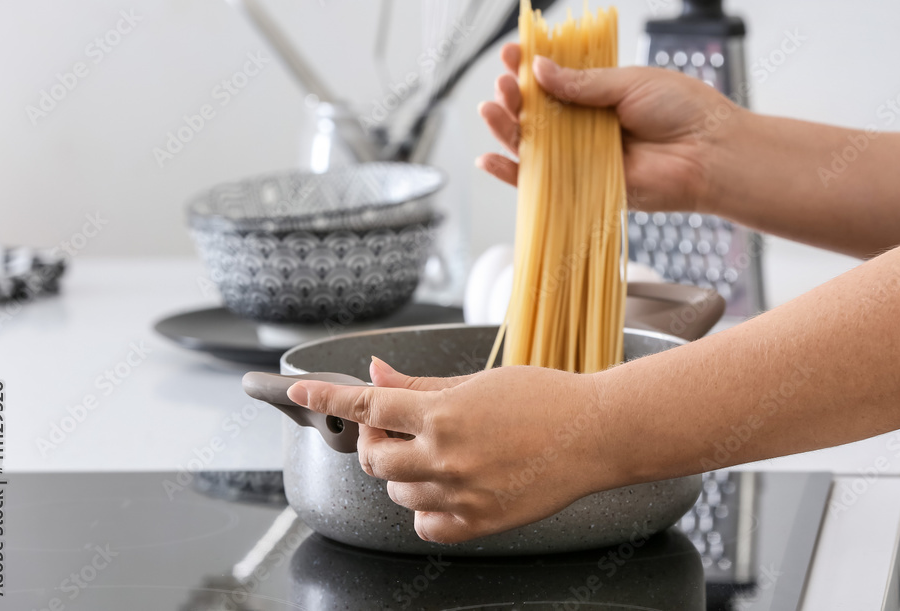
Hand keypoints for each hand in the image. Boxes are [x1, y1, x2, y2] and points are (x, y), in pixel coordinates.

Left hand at [287, 357, 615, 543]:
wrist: (596, 434)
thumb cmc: (546, 399)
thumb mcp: (476, 382)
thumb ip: (418, 384)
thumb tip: (376, 374)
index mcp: (444, 415)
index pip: (368, 406)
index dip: (328, 396)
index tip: (303, 392)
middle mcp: (447, 458)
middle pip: (374, 459)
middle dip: (375, 440)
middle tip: (394, 427)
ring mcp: (462, 495)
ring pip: (398, 493)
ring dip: (402, 472)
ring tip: (435, 452)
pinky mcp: (480, 523)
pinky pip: (427, 526)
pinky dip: (425, 507)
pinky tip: (445, 486)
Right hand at [477, 43, 743, 211]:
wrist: (708, 154)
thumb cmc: (682, 112)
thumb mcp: (628, 83)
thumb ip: (582, 83)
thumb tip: (539, 70)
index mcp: (599, 95)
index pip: (554, 80)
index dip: (530, 67)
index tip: (512, 51)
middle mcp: (587, 126)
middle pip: (537, 114)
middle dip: (514, 98)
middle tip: (503, 84)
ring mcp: (583, 157)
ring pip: (533, 145)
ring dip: (506, 129)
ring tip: (491, 109)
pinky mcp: (583, 187)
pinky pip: (541, 183)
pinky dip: (512, 174)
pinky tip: (489, 160)